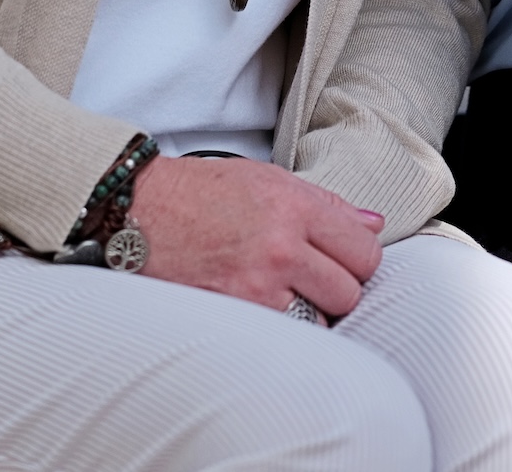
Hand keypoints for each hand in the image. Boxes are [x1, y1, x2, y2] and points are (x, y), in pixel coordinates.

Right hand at [128, 156, 384, 315]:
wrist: (138, 211)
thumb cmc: (200, 193)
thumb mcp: (267, 179)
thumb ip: (325, 205)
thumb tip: (372, 224)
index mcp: (294, 206)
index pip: (364, 250)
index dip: (359, 259)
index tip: (345, 261)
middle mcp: (281, 246)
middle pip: (349, 291)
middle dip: (338, 289)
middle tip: (315, 279)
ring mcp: (257, 285)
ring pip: (319, 320)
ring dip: (309, 312)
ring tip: (282, 292)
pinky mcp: (232, 313)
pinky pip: (282, 333)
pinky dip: (279, 326)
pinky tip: (260, 306)